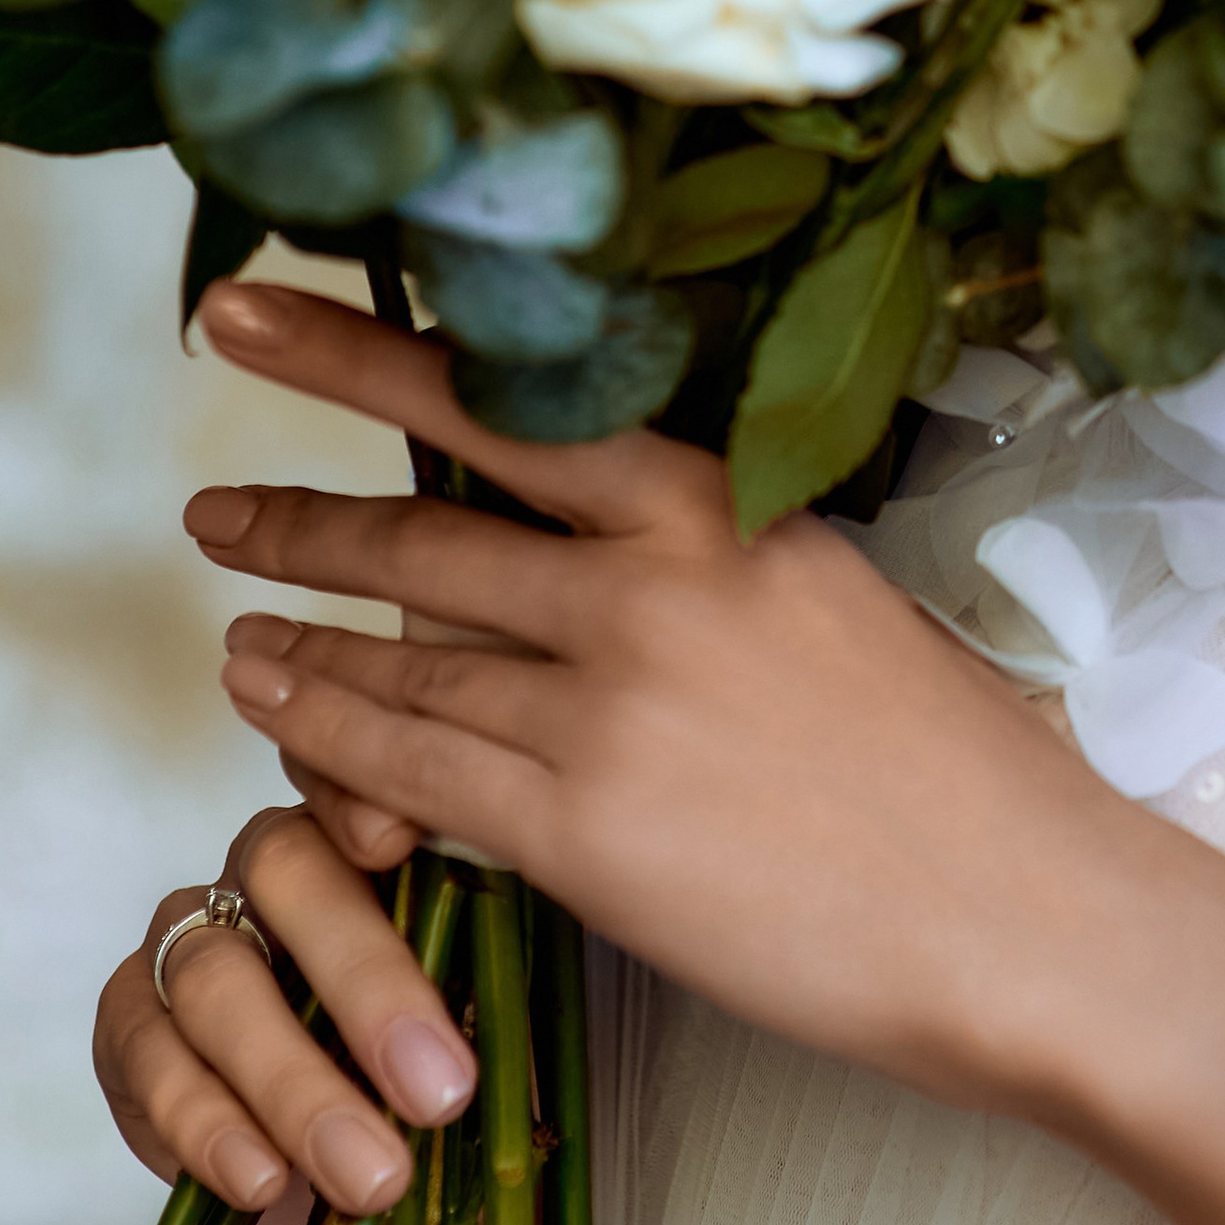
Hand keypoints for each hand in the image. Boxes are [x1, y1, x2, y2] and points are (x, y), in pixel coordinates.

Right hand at [92, 801, 478, 1224]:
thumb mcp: (491, 1017)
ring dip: (296, 1085)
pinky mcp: (131, 1023)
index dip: (364, 800)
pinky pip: (152, 1057)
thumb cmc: (440, 1077)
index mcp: (371, 835)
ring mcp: (192, 936)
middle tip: (442, 1092)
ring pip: (219, 977)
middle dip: (366, 980)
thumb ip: (501, 961)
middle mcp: (272, 867)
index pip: (362, 780)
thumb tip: (565, 917)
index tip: (400, 843)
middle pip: (292, 872)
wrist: (372, 1189)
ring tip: (372, 1177)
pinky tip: (264, 1181)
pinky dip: (209, 1125)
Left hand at [189, 278, 1145, 1116]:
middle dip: (294, 517)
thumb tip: (583, 542)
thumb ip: (702, 560)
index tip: (253, 316)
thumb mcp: (825, 596)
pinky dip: (331, 739)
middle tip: (208, 501)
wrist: (1016, 907)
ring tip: (237, 625)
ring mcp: (606, 707)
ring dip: (300, 638)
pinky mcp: (580, 832)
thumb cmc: (948, 760)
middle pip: (420, 531)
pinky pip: (411, 772)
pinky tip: (285, 716)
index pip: (503, 405)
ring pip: (402, 656)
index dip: (358, 356)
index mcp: (717, 504)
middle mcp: (646, 585)